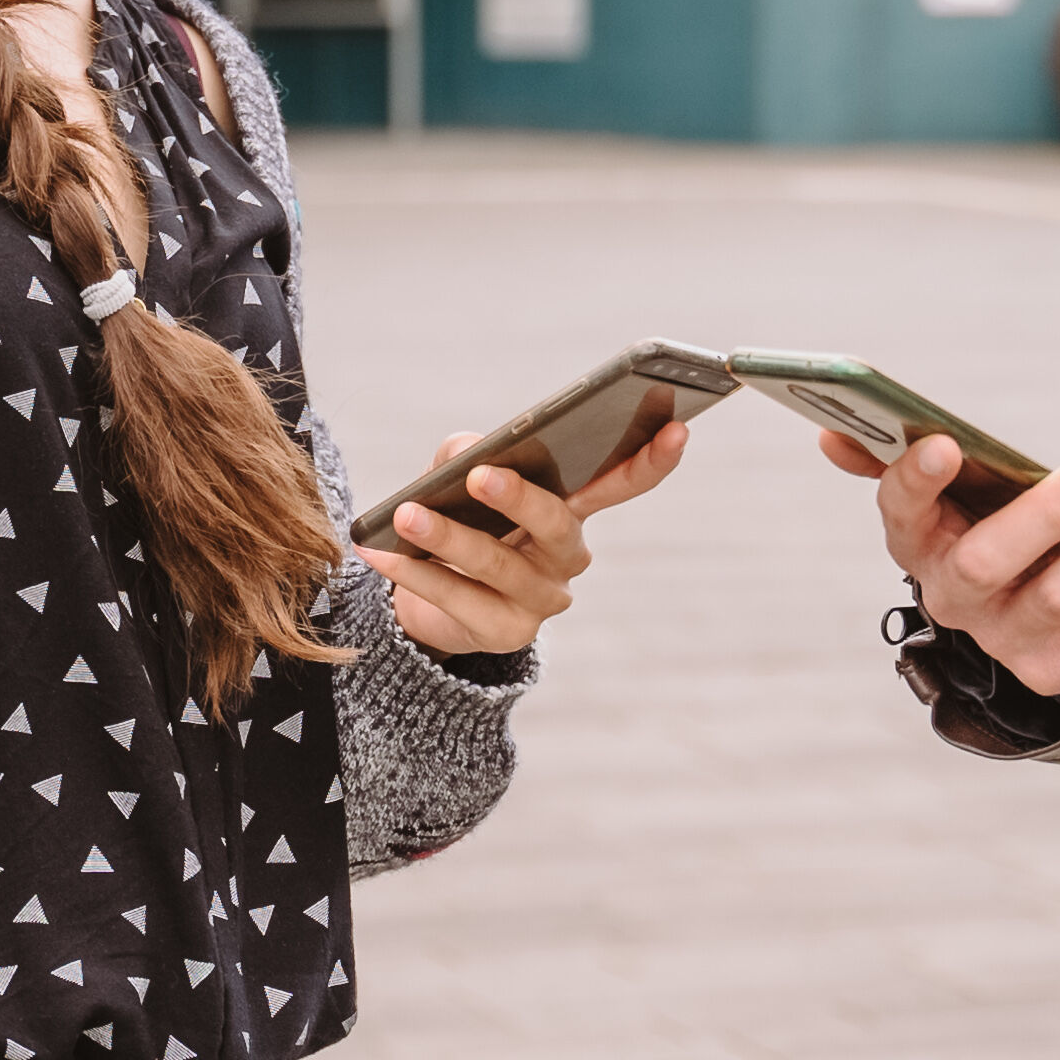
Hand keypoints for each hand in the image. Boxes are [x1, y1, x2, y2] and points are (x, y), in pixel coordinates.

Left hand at [360, 417, 689, 655]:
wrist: (429, 598)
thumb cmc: (460, 520)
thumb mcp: (459, 477)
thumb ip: (465, 454)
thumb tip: (469, 453)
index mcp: (572, 508)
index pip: (623, 481)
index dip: (653, 458)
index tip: (677, 426)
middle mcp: (568, 556)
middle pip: (558, 525)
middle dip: (520, 499)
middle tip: (480, 477)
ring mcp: (542, 599)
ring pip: (500, 565)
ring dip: (449, 538)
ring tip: (407, 515)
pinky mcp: (507, 633)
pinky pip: (460, 600)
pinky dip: (416, 573)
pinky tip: (382, 553)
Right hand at [821, 427, 1059, 700]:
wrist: (1028, 596)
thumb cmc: (988, 516)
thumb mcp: (949, 486)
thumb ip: (894, 454)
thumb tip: (830, 432)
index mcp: (916, 541)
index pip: (901, 512)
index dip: (916, 480)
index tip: (947, 442)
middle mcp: (952, 597)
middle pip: (986, 563)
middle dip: (1041, 515)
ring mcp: (1002, 638)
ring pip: (1056, 599)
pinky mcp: (1052, 669)